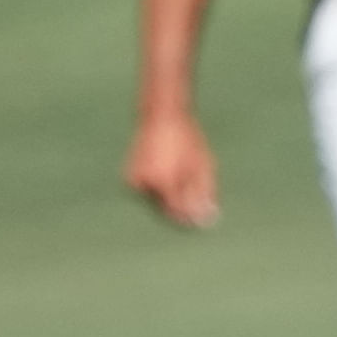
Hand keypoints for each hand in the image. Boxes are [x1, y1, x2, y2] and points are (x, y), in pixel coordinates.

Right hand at [125, 110, 220, 229]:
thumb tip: (206, 217)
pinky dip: (160, 189)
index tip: (204, 218)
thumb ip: (203, 193)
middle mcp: (144, 184)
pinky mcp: (130, 177)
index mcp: (163, 182)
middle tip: (196, 198)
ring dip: (170, 198)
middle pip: (166, 208)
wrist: (162, 117)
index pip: (176, 211)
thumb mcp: (202, 166)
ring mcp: (134, 180)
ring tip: (182, 175)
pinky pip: (149, 192)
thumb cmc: (186, 140)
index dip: (191, 217)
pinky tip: (169, 172)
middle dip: (182, 207)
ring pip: (156, 201)